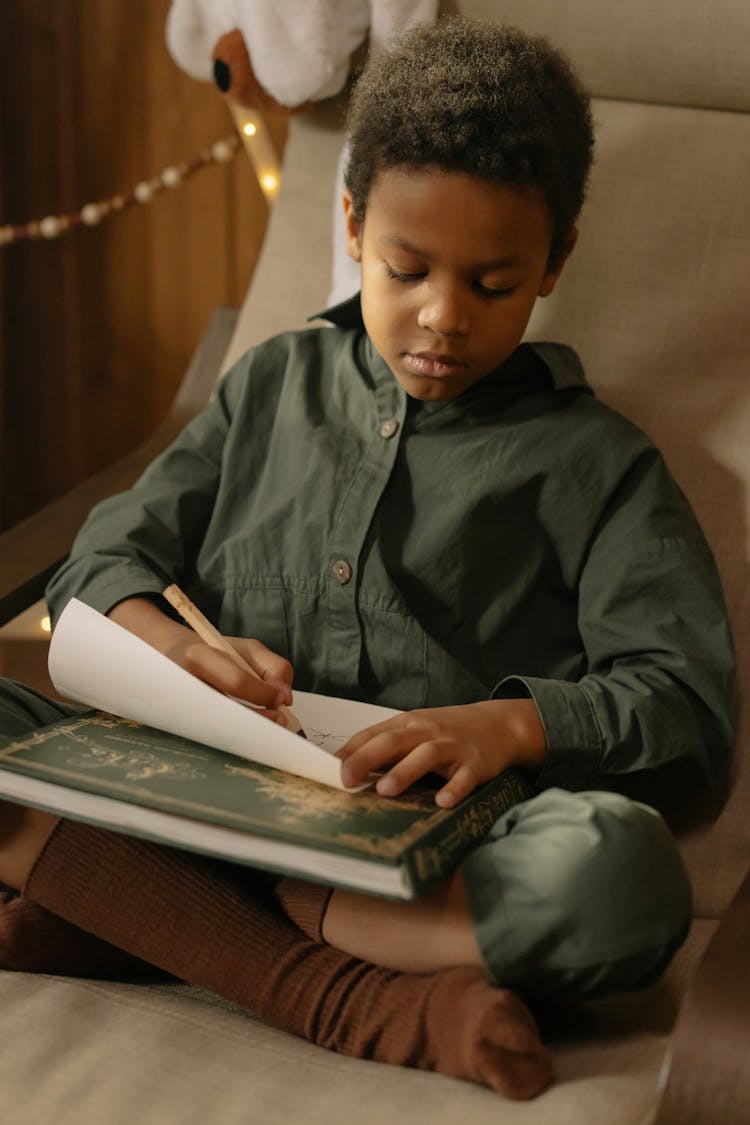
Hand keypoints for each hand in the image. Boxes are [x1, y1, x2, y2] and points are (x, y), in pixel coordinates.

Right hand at [109, 597, 293, 720]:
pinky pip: (217, 732)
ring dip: (251, 729)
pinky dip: (238, 732)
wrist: (173, 656)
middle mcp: (186, 683)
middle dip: (261, 719)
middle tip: (279, 719)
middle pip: (229, 711)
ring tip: (268, 724)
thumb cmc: (215, 651)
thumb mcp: (247, 649)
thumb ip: (274, 667)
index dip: (265, 694)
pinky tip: (249, 728)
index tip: (281, 699)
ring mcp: (182, 706)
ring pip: (223, 727)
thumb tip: (284, 699)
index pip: (238, 682)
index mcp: (200, 657)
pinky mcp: (184, 723)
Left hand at [337, 699, 546, 807]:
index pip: (372, 734)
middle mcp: (427, 732)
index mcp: (408, 724)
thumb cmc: (448, 731)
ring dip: (405, 772)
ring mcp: (452, 747)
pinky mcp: (475, 764)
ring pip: (426, 756)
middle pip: (394, 741)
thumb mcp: (417, 731)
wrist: (499, 724)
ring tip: (385, 790)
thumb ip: (388, 748)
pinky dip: (454, 789)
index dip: (349, 750)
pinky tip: (442, 802)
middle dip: (367, 759)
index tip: (324, 767)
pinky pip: (464, 778)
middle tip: (345, 778)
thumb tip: (348, 770)